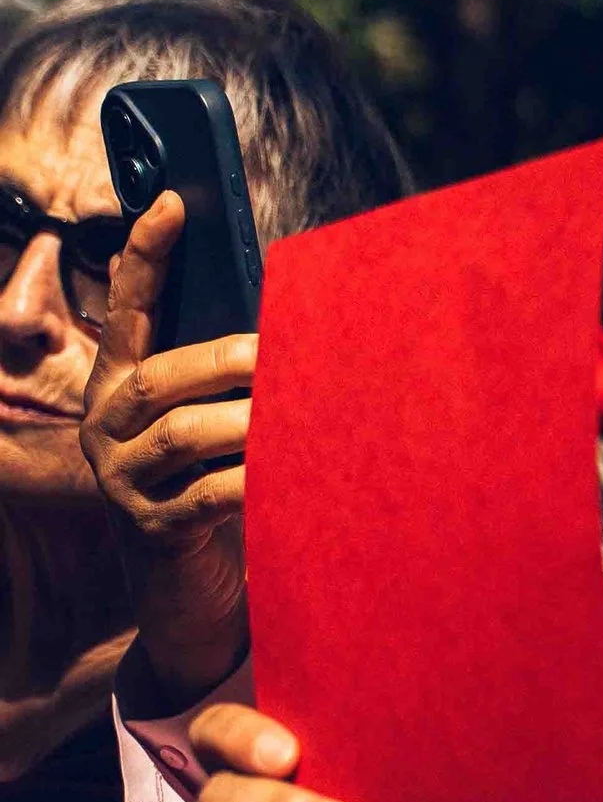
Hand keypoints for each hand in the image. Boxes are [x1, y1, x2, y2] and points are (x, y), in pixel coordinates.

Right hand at [81, 195, 254, 699]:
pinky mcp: (150, 532)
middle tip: (278, 352)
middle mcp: (106, 425)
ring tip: (296, 415)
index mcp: (120, 383)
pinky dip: (250, 483)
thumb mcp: (217, 424)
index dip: (147, 255)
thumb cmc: (219, 489)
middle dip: (222, 357)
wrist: (193, 599)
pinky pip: (203, 498)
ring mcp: (121, 481)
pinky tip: (287, 478)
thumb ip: (229, 377)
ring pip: (180, 434)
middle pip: (159, 374)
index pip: (129, 307)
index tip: (173, 202)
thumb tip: (295, 319)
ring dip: (244, 421)